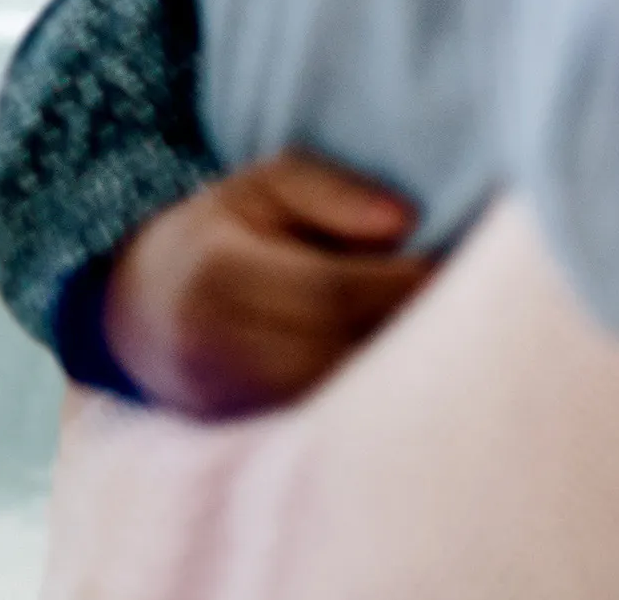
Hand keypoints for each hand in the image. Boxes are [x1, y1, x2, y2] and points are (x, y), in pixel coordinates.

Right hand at [98, 149, 441, 419]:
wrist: (144, 310)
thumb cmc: (220, 233)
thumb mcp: (264, 185)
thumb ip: (331, 192)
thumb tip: (405, 221)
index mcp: (220, 279)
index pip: (330, 291)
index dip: (403, 281)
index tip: (457, 262)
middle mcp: (219, 351)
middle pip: (341, 348)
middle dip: (413, 325)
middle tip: (474, 298)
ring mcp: (229, 402)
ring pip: (340, 390)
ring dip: (401, 365)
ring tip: (445, 327)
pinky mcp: (249, 432)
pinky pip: (327, 416)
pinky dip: (374, 392)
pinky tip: (405, 361)